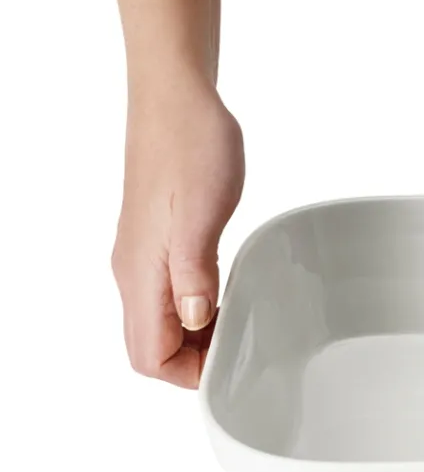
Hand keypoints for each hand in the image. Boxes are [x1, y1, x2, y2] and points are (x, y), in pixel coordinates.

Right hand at [112, 74, 244, 387]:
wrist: (177, 97)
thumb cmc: (191, 145)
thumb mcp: (200, 215)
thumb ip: (194, 275)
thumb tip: (197, 321)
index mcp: (140, 272)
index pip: (148, 356)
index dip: (187, 374)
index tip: (230, 364)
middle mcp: (135, 271)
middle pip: (152, 346)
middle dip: (194, 361)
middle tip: (241, 347)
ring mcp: (144, 255)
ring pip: (162, 321)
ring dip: (199, 335)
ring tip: (241, 322)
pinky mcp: (159, 240)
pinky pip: (171, 293)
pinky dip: (199, 306)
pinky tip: (226, 292)